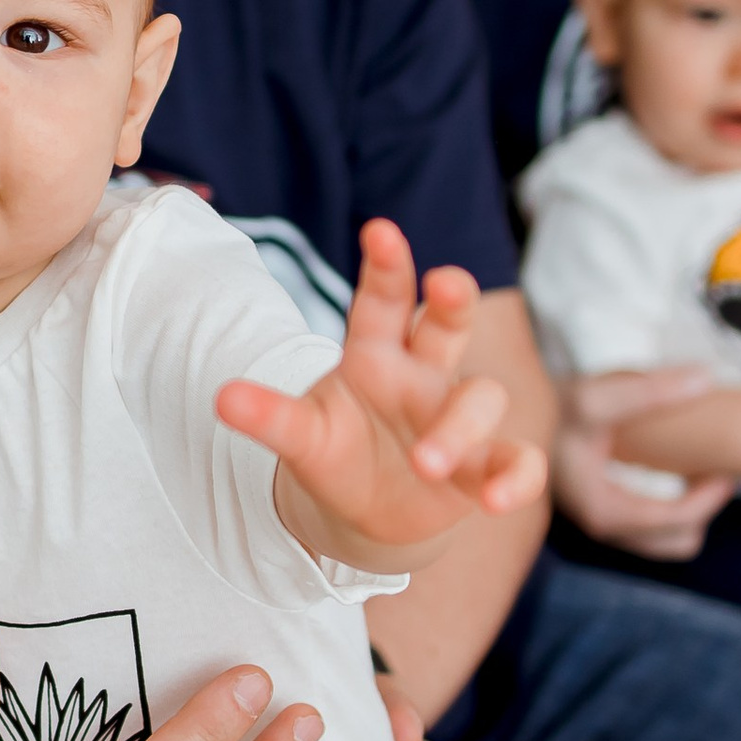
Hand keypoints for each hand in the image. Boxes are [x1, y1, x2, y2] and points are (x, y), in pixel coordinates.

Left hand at [216, 219, 546, 572]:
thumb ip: (270, 416)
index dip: (386, 265)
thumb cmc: (336, 451)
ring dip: (458, 428)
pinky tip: (498, 500)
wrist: (366, 509)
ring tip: (424, 463)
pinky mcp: (482, 466)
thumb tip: (222, 398)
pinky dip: (516, 478)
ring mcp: (458, 420)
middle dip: (451, 301)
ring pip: (481, 400)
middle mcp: (423, 377)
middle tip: (445, 283)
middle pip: (447, 326)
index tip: (379, 230)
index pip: (383, 302)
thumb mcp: (301, 435)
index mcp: (376, 356)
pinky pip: (518, 462)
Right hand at [553, 366, 735, 558]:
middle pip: (680, 541)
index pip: (678, 521)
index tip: (726, 468)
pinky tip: (672, 471)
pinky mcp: (603, 514)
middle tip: (713, 469)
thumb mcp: (598, 397)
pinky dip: (673, 508)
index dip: (711, 497)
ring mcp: (602, 524)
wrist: (508, 420)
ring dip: (690, 511)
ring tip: (696, 470)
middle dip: (703, 509)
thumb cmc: (549, 410)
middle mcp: (603, 526)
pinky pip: (654, 529)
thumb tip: (706, 378)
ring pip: (669, 541)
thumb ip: (652, 390)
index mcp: (604, 509)